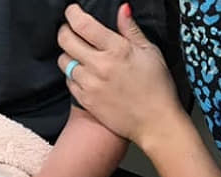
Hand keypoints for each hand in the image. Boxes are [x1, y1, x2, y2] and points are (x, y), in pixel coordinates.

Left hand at [57, 3, 184, 146]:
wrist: (154, 122)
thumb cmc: (156, 87)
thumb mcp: (150, 52)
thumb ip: (131, 30)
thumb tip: (122, 9)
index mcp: (117, 50)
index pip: (84, 26)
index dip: (72, 15)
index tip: (70, 11)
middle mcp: (99, 66)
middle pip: (66, 42)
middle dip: (64, 32)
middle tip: (68, 30)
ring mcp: (89, 84)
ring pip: (64, 62)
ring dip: (67, 55)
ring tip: (78, 54)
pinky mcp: (85, 100)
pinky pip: (68, 82)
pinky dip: (72, 75)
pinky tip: (83, 74)